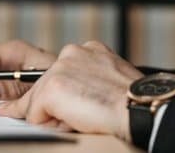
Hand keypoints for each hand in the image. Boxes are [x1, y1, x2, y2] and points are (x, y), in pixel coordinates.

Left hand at [0, 40, 142, 140]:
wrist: (140, 109)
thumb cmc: (134, 104)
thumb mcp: (110, 82)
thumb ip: (91, 82)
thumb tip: (74, 100)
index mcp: (90, 50)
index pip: (62, 76)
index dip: (67, 98)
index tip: (81, 105)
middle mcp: (72, 52)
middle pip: (46, 87)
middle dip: (59, 107)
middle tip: (87, 114)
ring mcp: (60, 68)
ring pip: (38, 101)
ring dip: (56, 116)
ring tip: (85, 117)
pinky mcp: (52, 87)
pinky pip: (34, 114)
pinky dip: (51, 125)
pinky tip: (76, 121)